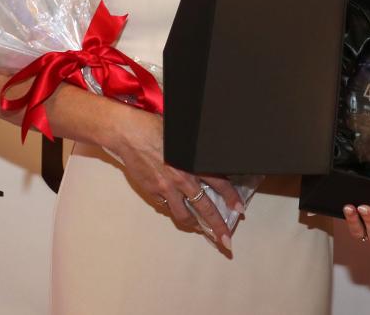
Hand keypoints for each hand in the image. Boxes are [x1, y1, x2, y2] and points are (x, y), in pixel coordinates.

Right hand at [105, 103, 242, 250]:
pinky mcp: (152, 191)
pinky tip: (176, 210)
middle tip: (225, 240)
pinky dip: (172, 209)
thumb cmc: (156, 128)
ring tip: (200, 229)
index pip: (220, 185)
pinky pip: (166, 206)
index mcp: (194, 163)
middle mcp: (183, 179)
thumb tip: (205, 161)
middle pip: (205, 208)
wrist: (131, 134)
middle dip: (217, 226)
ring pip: (184, 214)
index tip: (239, 210)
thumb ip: (195, 154)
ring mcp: (167, 188)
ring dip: (194, 224)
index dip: (231, 198)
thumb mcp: (183, 138)